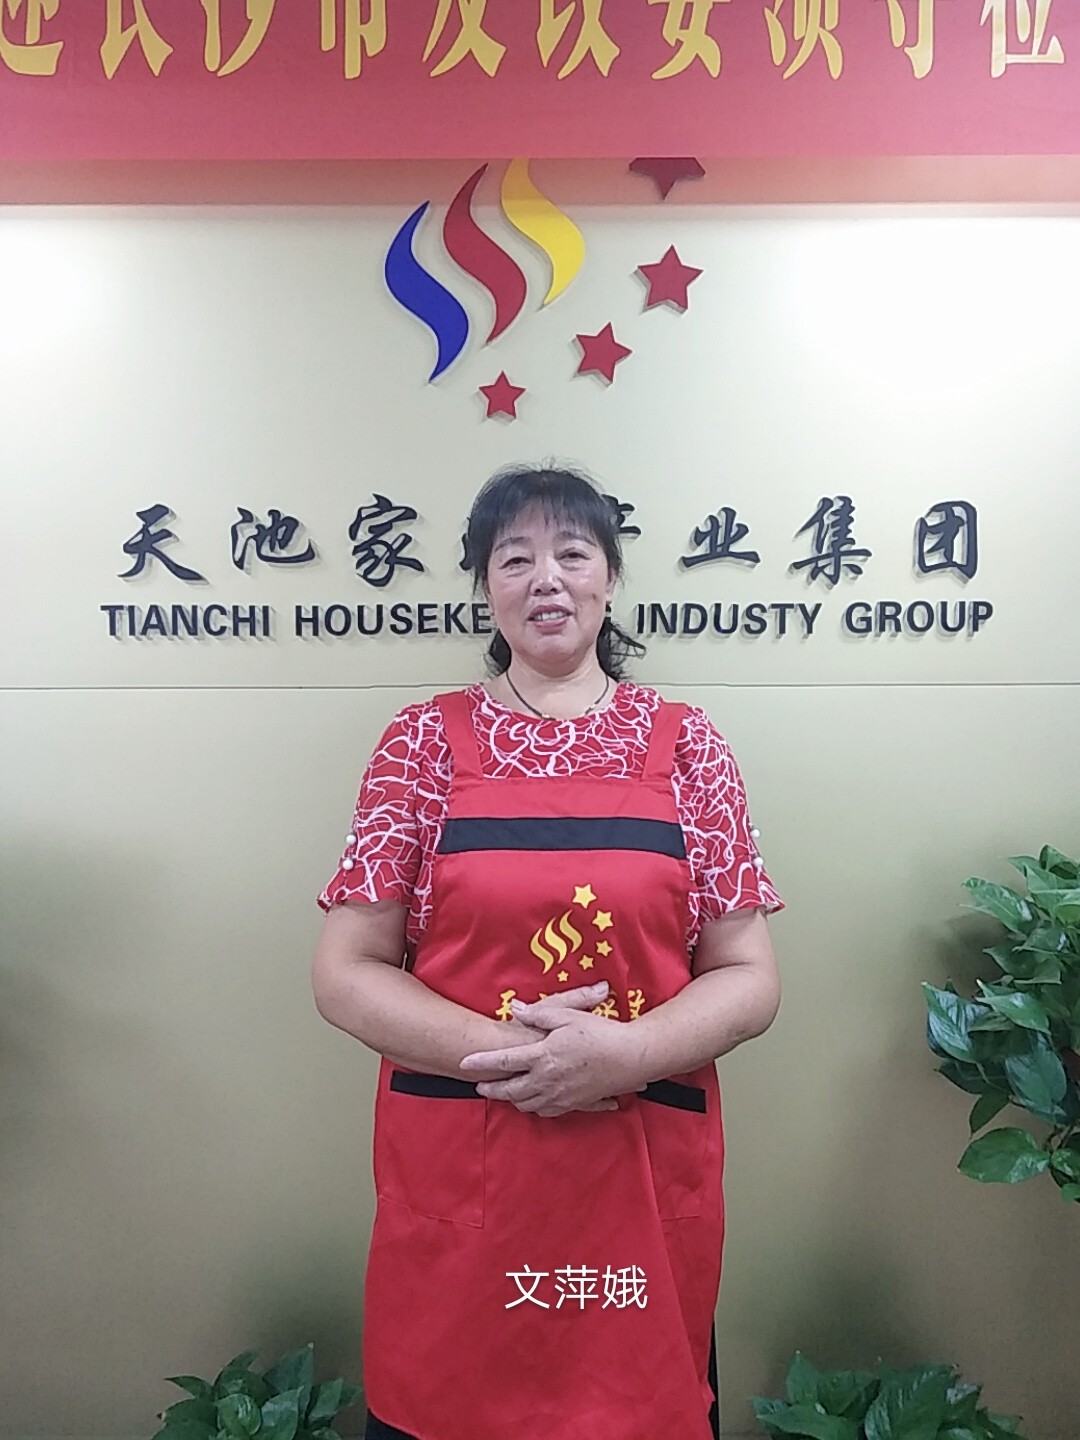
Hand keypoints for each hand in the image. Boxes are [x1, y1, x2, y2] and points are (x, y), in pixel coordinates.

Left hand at [459, 985, 641, 1117]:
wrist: (631, 1058)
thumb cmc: (600, 1032)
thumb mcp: (568, 1015)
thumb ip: (539, 1014)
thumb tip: (517, 1010)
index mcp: (542, 1056)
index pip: (504, 1061)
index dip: (482, 1062)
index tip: (464, 1064)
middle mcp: (547, 1079)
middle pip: (511, 1089)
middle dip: (492, 1089)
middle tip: (480, 1086)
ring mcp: (560, 1095)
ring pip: (527, 1104)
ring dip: (511, 1100)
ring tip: (504, 1094)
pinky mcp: (574, 1103)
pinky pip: (547, 1111)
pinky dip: (535, 1108)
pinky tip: (533, 1103)